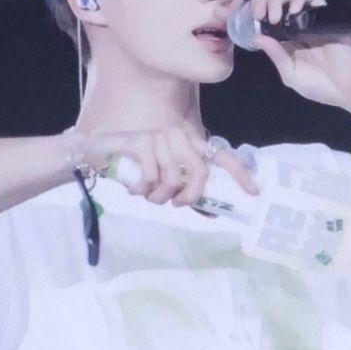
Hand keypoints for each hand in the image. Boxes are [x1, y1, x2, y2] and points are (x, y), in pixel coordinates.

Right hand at [76, 126, 259, 206]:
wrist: (97, 153)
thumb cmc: (133, 168)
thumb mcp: (163, 181)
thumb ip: (185, 192)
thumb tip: (213, 213)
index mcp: (189, 144)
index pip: (221, 156)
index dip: (239, 173)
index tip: (253, 192)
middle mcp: (179, 136)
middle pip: (199, 170)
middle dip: (190, 195)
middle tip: (177, 205)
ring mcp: (161, 136)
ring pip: (173, 178)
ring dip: (159, 197)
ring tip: (147, 196)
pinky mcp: (143, 141)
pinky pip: (152, 176)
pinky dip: (142, 190)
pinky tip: (133, 188)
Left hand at [248, 0, 350, 109]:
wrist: (348, 88)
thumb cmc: (320, 86)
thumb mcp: (291, 74)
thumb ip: (275, 54)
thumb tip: (256, 36)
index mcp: (285, 39)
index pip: (267, 15)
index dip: (257, 10)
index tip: (252, 17)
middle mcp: (296, 26)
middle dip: (264, 0)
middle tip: (260, 14)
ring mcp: (311, 19)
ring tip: (277, 16)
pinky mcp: (325, 16)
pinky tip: (295, 9)